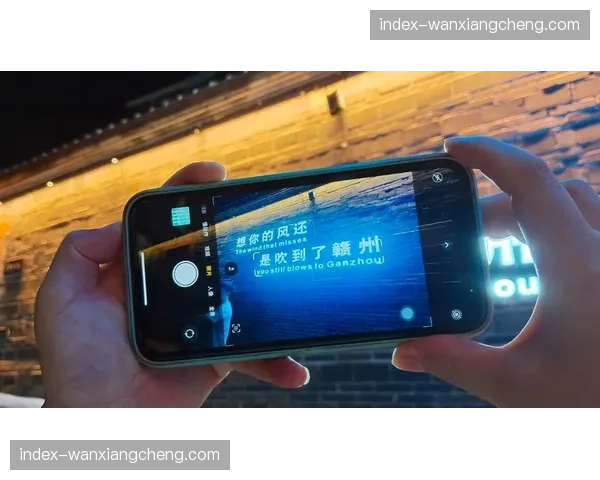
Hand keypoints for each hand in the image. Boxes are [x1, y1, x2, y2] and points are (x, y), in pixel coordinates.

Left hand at [35, 162, 308, 407]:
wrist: (106, 423)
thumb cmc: (78, 366)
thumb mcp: (61, 300)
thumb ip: (80, 253)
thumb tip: (119, 223)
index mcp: (136, 274)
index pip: (164, 223)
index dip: (187, 193)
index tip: (214, 173)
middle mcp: (170, 293)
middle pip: (209, 249)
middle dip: (235, 227)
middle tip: (257, 210)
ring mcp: (198, 323)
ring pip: (240, 295)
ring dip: (267, 288)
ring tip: (287, 273)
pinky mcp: (216, 355)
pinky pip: (252, 351)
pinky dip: (274, 360)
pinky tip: (294, 365)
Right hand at [393, 136, 599, 406]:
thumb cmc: (590, 401)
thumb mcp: (515, 385)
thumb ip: (454, 361)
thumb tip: (402, 351)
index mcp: (579, 269)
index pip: (531, 182)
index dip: (488, 154)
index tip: (452, 148)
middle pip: (550, 191)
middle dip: (500, 201)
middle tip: (466, 230)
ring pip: (577, 202)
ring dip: (532, 209)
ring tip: (497, 240)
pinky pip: (590, 224)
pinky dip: (556, 224)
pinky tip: (535, 260)